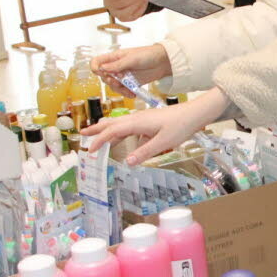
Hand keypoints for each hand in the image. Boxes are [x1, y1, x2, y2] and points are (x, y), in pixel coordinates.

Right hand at [83, 87, 230, 163]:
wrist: (195, 113)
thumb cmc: (180, 126)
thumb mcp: (163, 143)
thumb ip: (145, 152)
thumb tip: (128, 162)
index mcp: (136, 122)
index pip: (111, 132)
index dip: (99, 141)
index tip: (89, 151)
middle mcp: (136, 118)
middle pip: (111, 123)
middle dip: (97, 129)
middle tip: (82, 134)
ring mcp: (143, 118)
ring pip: (120, 124)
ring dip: (108, 130)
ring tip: (97, 136)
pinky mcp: (149, 120)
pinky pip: (130, 127)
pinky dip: (122, 132)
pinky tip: (124, 140)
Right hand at [91, 44, 170, 97]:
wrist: (163, 62)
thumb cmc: (148, 54)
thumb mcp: (132, 58)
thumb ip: (118, 65)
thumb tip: (103, 68)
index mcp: (115, 57)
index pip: (97, 62)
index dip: (95, 68)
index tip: (101, 73)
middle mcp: (117, 67)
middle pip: (104, 76)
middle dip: (110, 81)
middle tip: (119, 81)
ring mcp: (123, 75)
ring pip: (113, 86)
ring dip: (119, 89)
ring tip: (129, 90)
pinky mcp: (130, 83)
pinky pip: (123, 90)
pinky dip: (126, 93)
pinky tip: (132, 94)